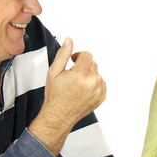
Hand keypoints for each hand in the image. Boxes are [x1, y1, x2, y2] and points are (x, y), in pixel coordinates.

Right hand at [30, 38, 105, 153]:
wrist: (58, 116)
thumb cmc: (55, 96)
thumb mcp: (54, 72)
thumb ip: (63, 54)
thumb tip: (68, 40)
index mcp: (81, 75)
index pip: (87, 55)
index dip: (78, 56)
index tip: (73, 61)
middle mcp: (92, 82)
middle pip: (92, 63)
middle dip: (82, 66)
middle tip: (71, 75)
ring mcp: (98, 90)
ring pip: (97, 73)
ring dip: (88, 74)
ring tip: (76, 84)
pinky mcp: (102, 96)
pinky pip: (101, 82)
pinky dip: (93, 83)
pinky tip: (82, 90)